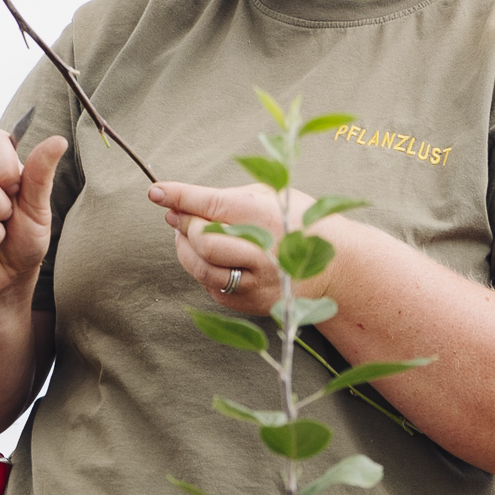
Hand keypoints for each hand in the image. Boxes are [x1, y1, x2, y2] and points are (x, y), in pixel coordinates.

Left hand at [148, 177, 324, 320]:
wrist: (337, 269)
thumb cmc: (297, 223)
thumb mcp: (273, 196)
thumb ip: (227, 198)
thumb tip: (178, 206)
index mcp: (268, 217)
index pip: (211, 205)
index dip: (180, 197)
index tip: (157, 191)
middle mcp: (261, 253)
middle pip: (201, 239)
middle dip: (185, 224)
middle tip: (181, 215)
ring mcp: (255, 283)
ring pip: (200, 267)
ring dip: (185, 248)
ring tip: (190, 235)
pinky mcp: (248, 303)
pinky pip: (210, 285)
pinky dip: (202, 267)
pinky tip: (213, 256)